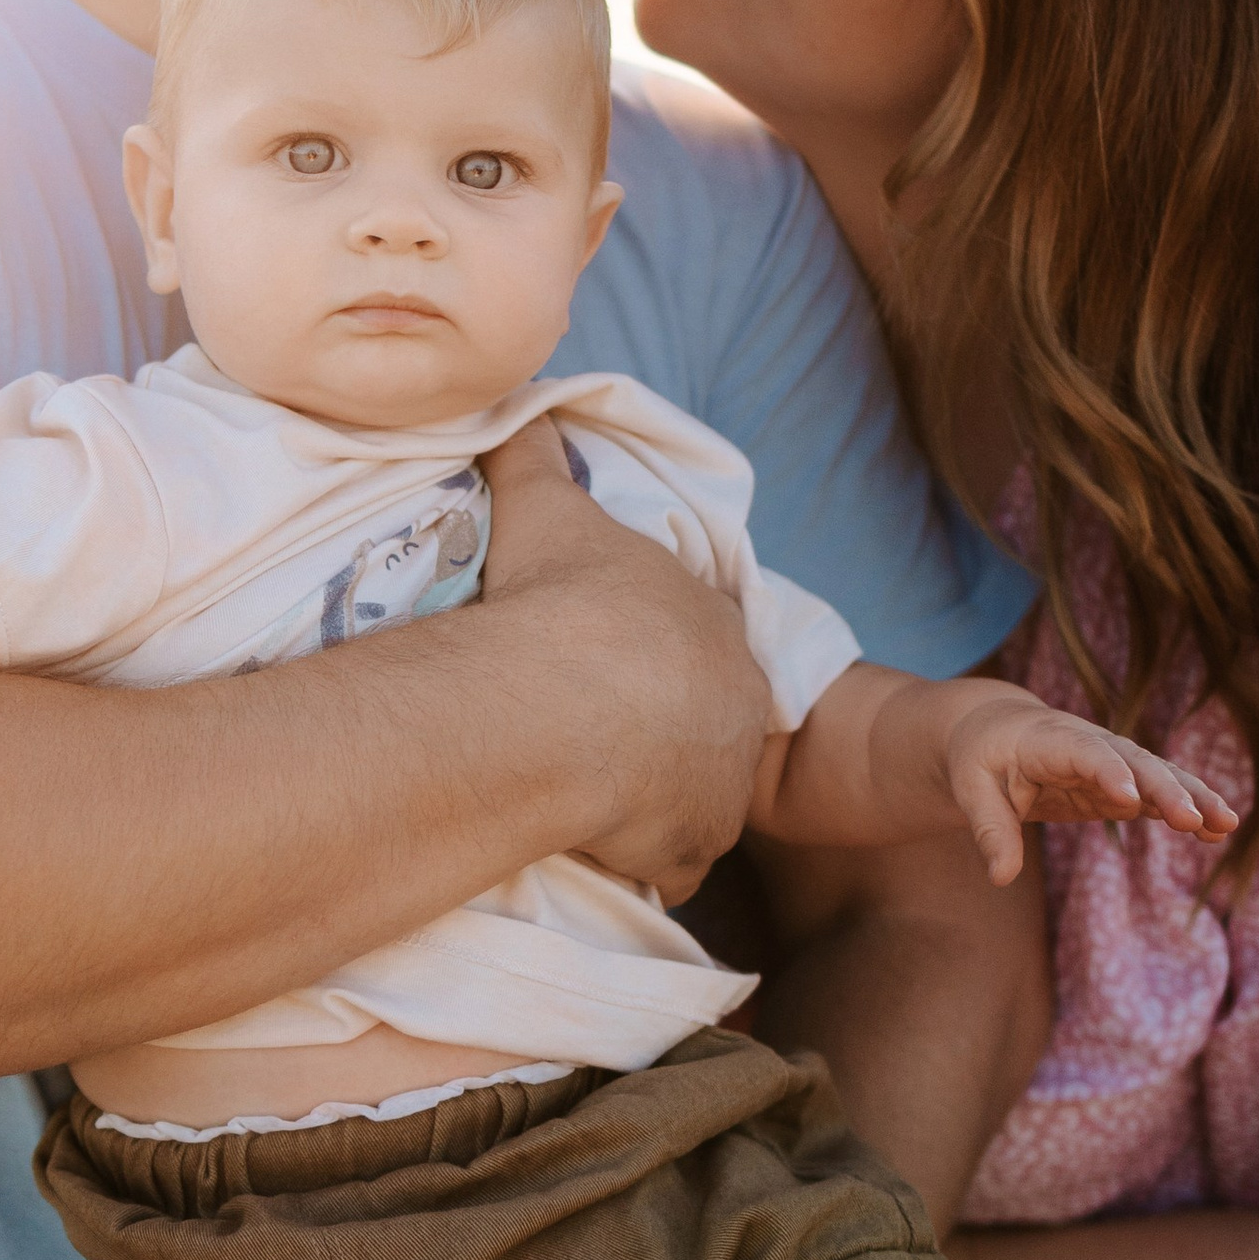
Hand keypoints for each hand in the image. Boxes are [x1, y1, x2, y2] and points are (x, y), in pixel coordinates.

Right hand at [480, 421, 770, 898]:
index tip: (616, 666)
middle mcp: (736, 702)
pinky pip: (672, 861)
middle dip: (665, 729)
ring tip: (593, 796)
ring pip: (697, 792)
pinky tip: (599, 849)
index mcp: (713, 621)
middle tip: (598, 736)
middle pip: (707, 720)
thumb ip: (537, 453)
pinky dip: (642, 858)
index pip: (699, 640)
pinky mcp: (694, 844)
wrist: (566, 703)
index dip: (658, 654)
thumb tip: (522, 398)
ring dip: (657, 798)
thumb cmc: (566, 599)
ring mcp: (721, 780)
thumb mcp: (546, 507)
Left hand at [941, 693, 1237, 886]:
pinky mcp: (1123, 784)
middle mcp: (1091, 745)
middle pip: (1136, 763)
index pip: (1084, 753)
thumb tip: (1000, 877)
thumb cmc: (980, 757)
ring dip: (1193, 798)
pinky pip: (1160, 795)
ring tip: (1225, 824)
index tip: (1129, 799)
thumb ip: (989, 829)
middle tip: (1191, 818)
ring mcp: (1113, 763)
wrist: (997, 729)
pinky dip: (1188, 810)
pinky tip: (1216, 831)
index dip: (1107, 773)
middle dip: (1165, 789)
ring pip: (1160, 776)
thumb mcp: (970, 789)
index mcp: (1050, 739)